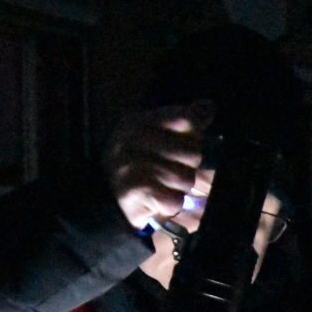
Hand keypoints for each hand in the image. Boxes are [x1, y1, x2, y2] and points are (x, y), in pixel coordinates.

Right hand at [103, 101, 214, 230]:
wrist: (104, 201)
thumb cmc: (135, 166)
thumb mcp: (153, 136)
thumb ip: (183, 122)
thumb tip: (208, 107)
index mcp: (137, 122)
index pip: (186, 119)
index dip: (194, 136)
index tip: (183, 145)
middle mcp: (131, 140)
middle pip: (192, 152)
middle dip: (188, 167)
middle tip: (169, 171)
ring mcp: (131, 166)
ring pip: (185, 178)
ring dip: (179, 188)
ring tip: (161, 186)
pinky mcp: (136, 192)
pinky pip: (174, 200)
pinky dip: (170, 204)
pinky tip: (157, 200)